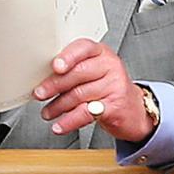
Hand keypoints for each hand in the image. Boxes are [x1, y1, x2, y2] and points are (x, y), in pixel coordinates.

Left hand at [33, 38, 154, 142]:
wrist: (134, 110)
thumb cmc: (107, 87)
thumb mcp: (92, 70)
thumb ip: (73, 68)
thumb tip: (42, 76)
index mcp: (100, 52)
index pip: (83, 48)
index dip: (68, 57)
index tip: (55, 66)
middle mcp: (110, 66)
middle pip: (78, 73)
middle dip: (54, 85)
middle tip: (39, 93)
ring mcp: (115, 86)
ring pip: (79, 94)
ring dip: (58, 106)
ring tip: (47, 112)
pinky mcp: (115, 107)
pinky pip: (86, 113)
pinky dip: (69, 121)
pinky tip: (59, 125)